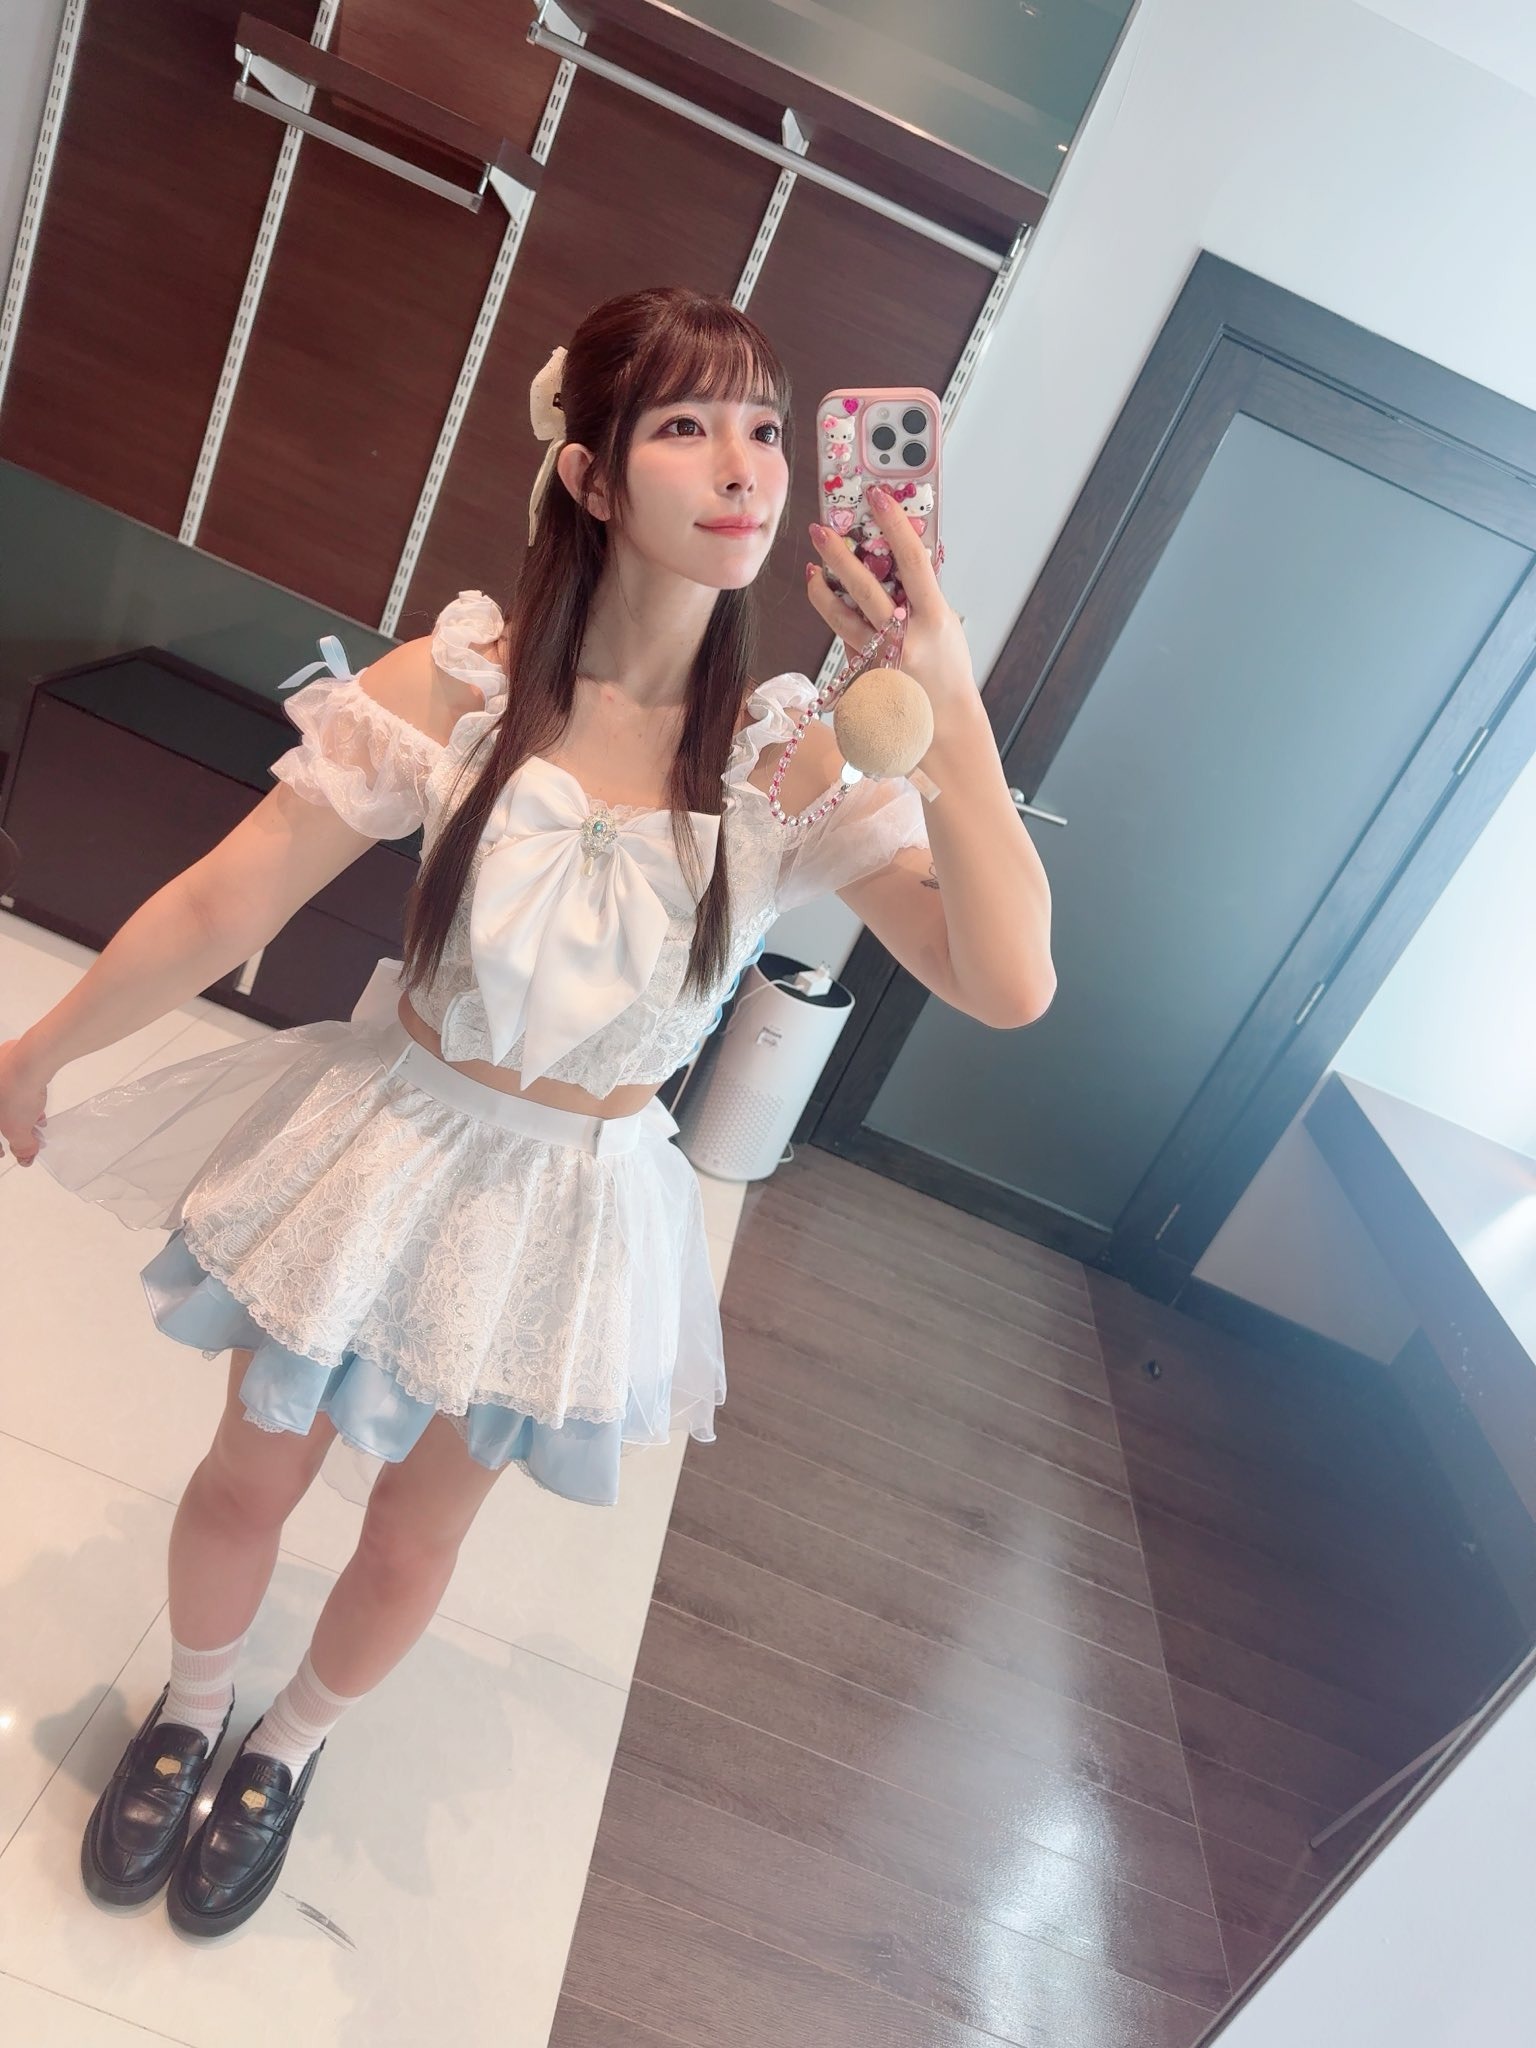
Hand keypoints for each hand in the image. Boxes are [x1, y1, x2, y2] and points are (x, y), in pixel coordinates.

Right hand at [0, 1038, 48, 1166]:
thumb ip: (21, 1147)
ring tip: (38, 1120)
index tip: (4, 1152)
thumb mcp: (17, 1129)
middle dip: (13, 1127)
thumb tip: (25, 1158)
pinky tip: (38, 1102)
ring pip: (5, 1096)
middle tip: (27, 1134)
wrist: (29, 1060)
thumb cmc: (14, 1094)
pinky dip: (23, 1094)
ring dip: (20, 1111)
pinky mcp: (4, 1057)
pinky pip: (12, 1082)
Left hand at [805, 486, 974, 710]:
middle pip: (864, 589)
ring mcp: (878, 659)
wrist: (942, 722)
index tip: (878, 496)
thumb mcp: (945, 624)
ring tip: (811, 568)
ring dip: (822, 589)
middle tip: (820, 529)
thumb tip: (897, 553)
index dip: (894, 525)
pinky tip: (828, 597)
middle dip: (839, 555)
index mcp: (933, 620)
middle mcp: (903, 639)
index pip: (912, 563)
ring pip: (840, 617)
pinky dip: (834, 615)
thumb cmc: (948, 668)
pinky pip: (843, 637)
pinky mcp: (860, 675)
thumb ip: (922, 593)